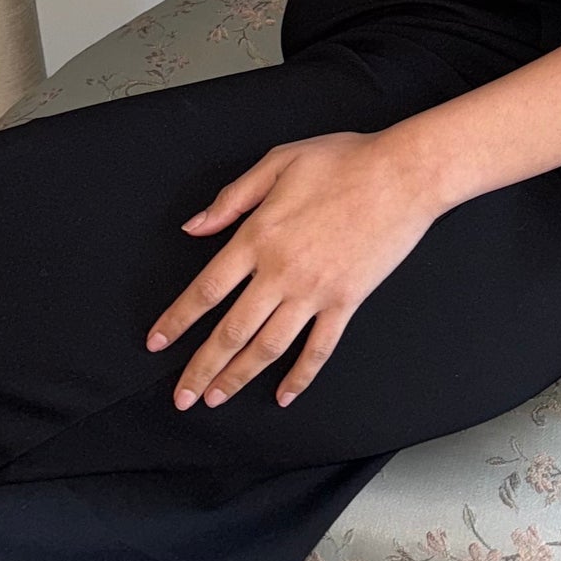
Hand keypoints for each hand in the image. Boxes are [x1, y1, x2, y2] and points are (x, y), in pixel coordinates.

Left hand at [146, 130, 440, 408]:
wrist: (403, 174)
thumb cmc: (343, 161)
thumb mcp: (278, 163)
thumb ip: (232, 199)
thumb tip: (194, 227)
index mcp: (258, 237)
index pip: (206, 289)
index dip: (177, 320)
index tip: (157, 342)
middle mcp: (281, 272)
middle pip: (231, 331)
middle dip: (201, 368)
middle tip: (181, 395)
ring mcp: (315, 291)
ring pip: (268, 347)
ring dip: (239, 377)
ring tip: (216, 399)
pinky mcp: (346, 301)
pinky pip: (319, 348)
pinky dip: (300, 376)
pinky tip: (284, 395)